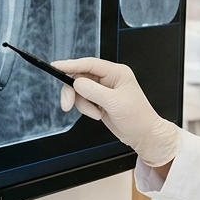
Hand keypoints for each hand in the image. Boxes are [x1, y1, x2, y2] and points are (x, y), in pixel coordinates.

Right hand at [52, 56, 180, 166]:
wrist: (143, 136)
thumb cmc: (138, 118)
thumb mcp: (115, 103)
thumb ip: (94, 91)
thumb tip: (76, 82)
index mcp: (116, 72)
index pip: (89, 64)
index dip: (71, 65)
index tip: (56, 66)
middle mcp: (109, 79)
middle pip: (80, 76)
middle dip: (73, 91)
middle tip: (67, 104)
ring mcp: (103, 90)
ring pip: (79, 90)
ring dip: (82, 104)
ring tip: (96, 113)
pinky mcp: (99, 101)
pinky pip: (82, 100)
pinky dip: (85, 109)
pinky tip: (98, 115)